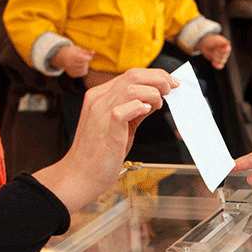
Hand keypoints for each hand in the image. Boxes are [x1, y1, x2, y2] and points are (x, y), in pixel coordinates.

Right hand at [32, 68, 179, 212]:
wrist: (79, 175)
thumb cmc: (98, 154)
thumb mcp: (119, 125)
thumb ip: (134, 110)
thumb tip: (154, 99)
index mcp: (101, 96)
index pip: (131, 75)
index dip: (155, 75)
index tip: (169, 82)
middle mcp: (99, 100)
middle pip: (133, 75)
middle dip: (159, 79)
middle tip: (171, 88)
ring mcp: (101, 113)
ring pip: (131, 88)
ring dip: (153, 93)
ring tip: (159, 103)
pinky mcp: (107, 129)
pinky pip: (123, 109)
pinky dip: (139, 107)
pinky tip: (147, 112)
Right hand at [51, 45, 94, 77]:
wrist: (61, 57)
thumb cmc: (72, 52)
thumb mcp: (78, 49)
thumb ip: (86, 52)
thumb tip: (93, 52)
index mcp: (72, 56)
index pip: (85, 59)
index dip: (89, 57)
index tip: (88, 55)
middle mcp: (70, 64)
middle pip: (85, 64)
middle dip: (86, 61)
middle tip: (82, 58)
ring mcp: (70, 70)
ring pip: (85, 70)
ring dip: (85, 66)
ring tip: (81, 62)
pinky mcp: (72, 74)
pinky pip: (83, 73)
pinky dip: (83, 70)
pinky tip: (79, 66)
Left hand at [197, 34, 230, 68]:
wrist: (205, 44)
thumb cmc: (211, 41)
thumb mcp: (215, 40)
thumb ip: (221, 42)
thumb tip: (228, 42)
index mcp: (227, 47)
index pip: (226, 51)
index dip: (220, 50)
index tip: (215, 47)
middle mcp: (226, 53)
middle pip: (223, 57)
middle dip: (216, 54)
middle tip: (212, 49)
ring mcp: (222, 58)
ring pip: (221, 62)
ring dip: (215, 58)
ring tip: (211, 54)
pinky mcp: (218, 62)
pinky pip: (220, 66)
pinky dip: (216, 65)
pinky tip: (212, 63)